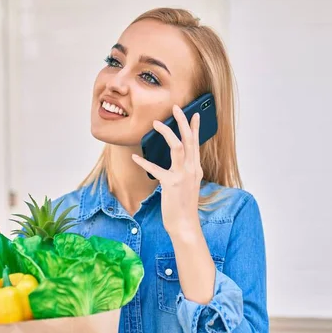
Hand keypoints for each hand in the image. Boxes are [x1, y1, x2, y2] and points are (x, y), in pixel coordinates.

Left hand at [132, 105, 202, 234]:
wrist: (185, 224)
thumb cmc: (183, 206)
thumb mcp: (188, 185)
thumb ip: (185, 171)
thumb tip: (177, 159)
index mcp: (196, 168)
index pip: (197, 143)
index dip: (195, 127)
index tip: (193, 114)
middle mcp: (192, 169)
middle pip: (189, 139)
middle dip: (182, 122)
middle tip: (175, 108)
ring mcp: (183, 175)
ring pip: (178, 147)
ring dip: (167, 133)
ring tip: (156, 124)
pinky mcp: (171, 184)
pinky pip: (156, 168)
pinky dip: (144, 161)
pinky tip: (135, 157)